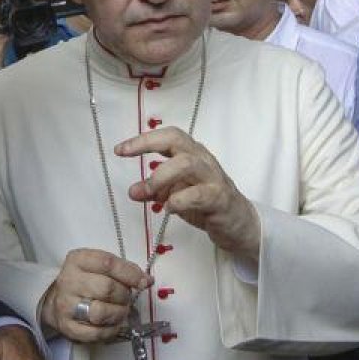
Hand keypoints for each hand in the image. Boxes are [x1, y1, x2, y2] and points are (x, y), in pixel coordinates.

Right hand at [39, 248, 151, 342]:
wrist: (56, 299)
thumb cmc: (85, 280)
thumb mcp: (99, 266)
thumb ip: (123, 269)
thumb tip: (147, 281)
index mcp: (78, 260)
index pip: (108, 263)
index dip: (130, 274)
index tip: (145, 282)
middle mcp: (69, 281)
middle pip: (107, 289)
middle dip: (124, 296)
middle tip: (126, 298)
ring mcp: (66, 305)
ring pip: (100, 312)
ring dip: (119, 314)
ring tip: (121, 311)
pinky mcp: (67, 327)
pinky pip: (95, 333)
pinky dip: (111, 330)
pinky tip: (113, 324)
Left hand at [118, 127, 260, 259]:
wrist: (239, 223)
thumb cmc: (207, 203)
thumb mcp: (176, 194)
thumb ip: (155, 191)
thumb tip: (132, 190)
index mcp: (191, 154)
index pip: (167, 136)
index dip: (143, 139)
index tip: (119, 150)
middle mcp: (203, 160)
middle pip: (176, 140)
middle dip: (147, 145)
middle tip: (127, 158)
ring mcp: (213, 178)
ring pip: (186, 163)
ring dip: (161, 176)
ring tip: (149, 191)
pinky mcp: (220, 198)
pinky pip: (199, 194)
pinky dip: (179, 200)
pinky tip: (169, 208)